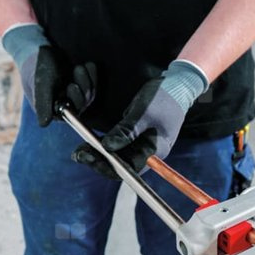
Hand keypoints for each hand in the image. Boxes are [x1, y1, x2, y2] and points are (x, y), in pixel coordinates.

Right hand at [2, 23, 95, 126]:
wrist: (40, 52)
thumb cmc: (37, 70)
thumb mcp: (41, 87)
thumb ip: (43, 104)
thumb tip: (44, 124)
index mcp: (53, 110)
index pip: (71, 114)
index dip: (76, 101)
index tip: (72, 86)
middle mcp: (64, 105)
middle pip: (82, 103)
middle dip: (82, 87)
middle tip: (77, 70)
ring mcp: (73, 96)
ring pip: (88, 94)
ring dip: (87, 79)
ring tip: (79, 67)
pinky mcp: (80, 85)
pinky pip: (92, 84)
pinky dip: (92, 74)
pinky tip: (88, 65)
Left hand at [73, 59, 208, 176]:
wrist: (176, 85)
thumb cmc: (164, 98)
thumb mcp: (143, 113)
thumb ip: (126, 131)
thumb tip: (107, 147)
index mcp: (154, 152)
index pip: (128, 169)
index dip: (107, 167)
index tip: (88, 158)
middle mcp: (147, 152)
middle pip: (121, 165)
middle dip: (98, 161)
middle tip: (78, 154)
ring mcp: (142, 145)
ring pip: (117, 156)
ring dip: (99, 154)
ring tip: (80, 150)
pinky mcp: (136, 136)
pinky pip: (118, 145)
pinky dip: (104, 144)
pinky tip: (90, 141)